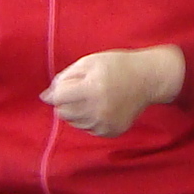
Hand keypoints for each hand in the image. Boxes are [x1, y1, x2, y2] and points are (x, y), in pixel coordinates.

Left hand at [41, 45, 184, 136]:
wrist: (148, 79)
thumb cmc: (117, 66)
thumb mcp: (89, 62)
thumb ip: (65, 77)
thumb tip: (45, 97)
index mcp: (93, 88)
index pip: (58, 97)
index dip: (56, 91)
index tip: (64, 86)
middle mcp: (99, 109)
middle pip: (63, 112)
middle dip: (66, 101)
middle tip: (81, 90)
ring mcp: (105, 123)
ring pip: (74, 122)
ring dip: (76, 110)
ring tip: (92, 97)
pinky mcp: (111, 132)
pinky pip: (87, 128)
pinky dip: (88, 119)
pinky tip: (101, 106)